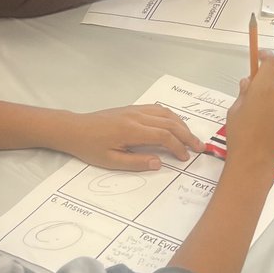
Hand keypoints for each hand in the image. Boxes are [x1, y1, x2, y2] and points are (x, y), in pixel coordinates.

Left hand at [59, 105, 203, 170]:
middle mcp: (136, 117)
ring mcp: (135, 110)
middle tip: (199, 147)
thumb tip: (159, 163)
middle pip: (170, 123)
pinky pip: (157, 109)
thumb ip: (136, 163)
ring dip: (182, 125)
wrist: (74, 128)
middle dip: (187, 135)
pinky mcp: (133, 108)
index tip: (184, 158)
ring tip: (191, 137)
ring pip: (166, 113)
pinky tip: (176, 125)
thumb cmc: (90, 147)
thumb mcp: (110, 161)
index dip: (178, 147)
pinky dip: (171, 116)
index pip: (163, 136)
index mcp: (131, 130)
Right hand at [224, 51, 273, 177]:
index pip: (271, 61)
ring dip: (271, 97)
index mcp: (265, 87)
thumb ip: (244, 92)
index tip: (258, 56)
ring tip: (256, 114)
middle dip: (265, 80)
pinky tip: (264, 126)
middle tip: (251, 90)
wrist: (254, 163)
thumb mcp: (235, 110)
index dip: (265, 56)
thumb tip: (249, 83)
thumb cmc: (239, 135)